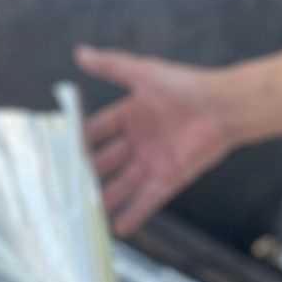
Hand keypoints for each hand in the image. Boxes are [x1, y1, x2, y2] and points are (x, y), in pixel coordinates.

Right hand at [76, 45, 241, 235]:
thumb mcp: (143, 73)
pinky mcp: (171, 178)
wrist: (224, 107)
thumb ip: (111, 66)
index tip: (56, 153)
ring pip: (123, 184)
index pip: (97, 131)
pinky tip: (118, 229)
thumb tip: (80, 52)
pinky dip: (135, 214)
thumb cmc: (186, 86)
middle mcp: (140, 140)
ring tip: (84, 214)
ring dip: (106, 198)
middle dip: (87, 174)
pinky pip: (149, 199)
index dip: (79, 141)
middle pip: (106, 161)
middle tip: (64, 187)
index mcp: (131, 115)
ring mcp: (154, 161)